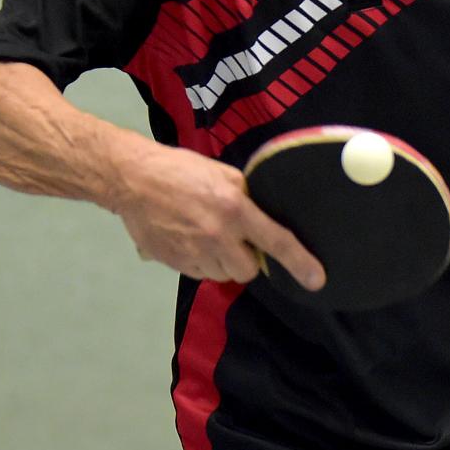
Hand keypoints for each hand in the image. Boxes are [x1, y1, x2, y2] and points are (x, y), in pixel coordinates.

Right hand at [106, 140, 325, 290]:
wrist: (133, 180)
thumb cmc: (180, 170)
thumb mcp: (223, 174)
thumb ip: (246, 198)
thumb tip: (266, 218)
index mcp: (234, 208)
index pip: (275, 241)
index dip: (299, 262)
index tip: (317, 279)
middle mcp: (218, 235)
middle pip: (248, 270)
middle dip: (246, 259)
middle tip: (235, 239)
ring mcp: (195, 253)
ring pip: (224, 274)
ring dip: (222, 261)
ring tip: (206, 234)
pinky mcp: (176, 263)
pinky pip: (201, 274)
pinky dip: (202, 262)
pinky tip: (190, 239)